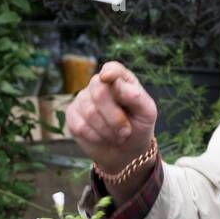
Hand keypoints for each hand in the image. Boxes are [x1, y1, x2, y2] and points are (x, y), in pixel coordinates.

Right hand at [67, 61, 157, 175]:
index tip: (106, 78)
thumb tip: (117, 84)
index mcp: (120, 79)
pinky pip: (80, 126)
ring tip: (118, 136)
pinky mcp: (72, 114)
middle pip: (99, 93)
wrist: (126, 149)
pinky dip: (96, 137)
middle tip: (126, 131)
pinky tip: (103, 138)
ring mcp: (83, 98)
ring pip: (90, 112)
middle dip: (115, 118)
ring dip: (108, 130)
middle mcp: (99, 84)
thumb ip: (136, 96)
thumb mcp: (147, 113)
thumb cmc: (138, 126)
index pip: (112, 69)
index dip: (109, 72)